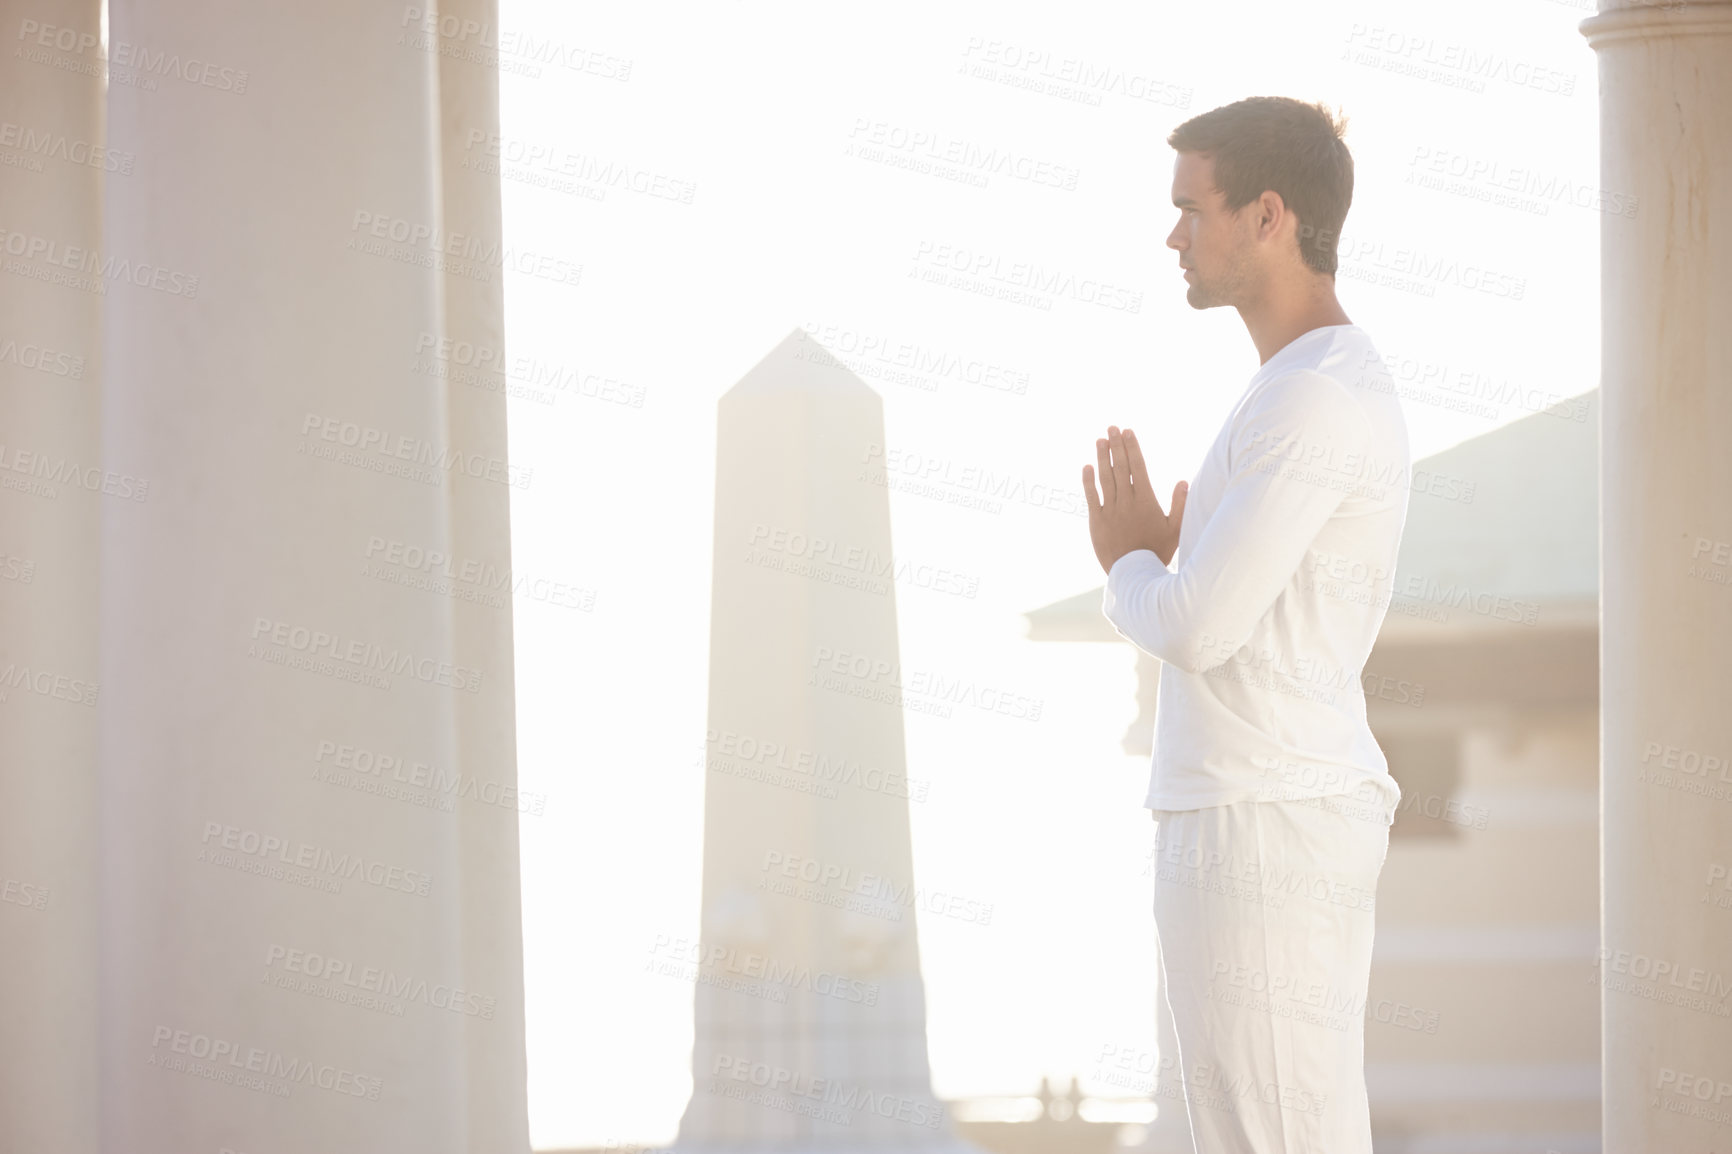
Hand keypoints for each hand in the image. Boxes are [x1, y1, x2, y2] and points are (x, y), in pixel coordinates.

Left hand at [1083, 425, 1187, 573]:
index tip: (1128, 432)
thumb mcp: (1175, 529)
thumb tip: (1184, 481)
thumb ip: (1180, 504)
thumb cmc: (1157, 551)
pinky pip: (1091, 497)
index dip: (1132, 448)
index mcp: (1146, 500)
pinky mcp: (1096, 521)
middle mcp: (1127, 501)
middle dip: (1116, 446)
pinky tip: (1087, 466)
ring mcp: (1110, 510)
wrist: (1135, 573)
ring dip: (1102, 457)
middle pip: (1120, 467)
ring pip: (1105, 478)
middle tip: (1112, 427)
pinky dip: (1088, 481)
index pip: (1138, 467)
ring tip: (1100, 440)